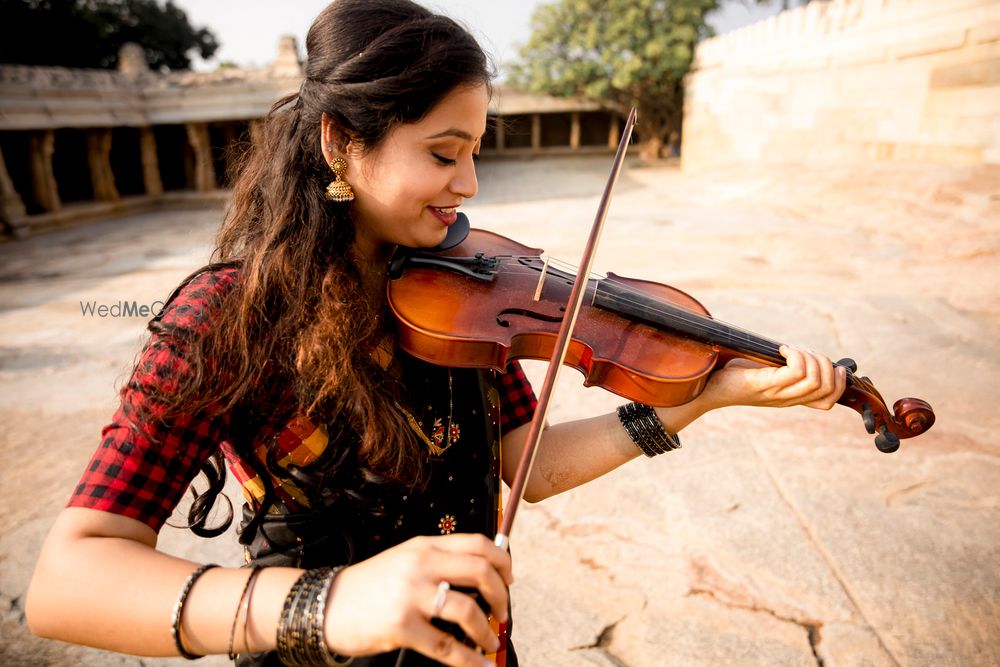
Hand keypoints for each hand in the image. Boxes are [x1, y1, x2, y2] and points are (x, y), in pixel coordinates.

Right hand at [323, 533, 512, 666]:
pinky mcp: (402, 627)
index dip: (502, 561)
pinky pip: (446, 646)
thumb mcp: (405, 560)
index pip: (478, 543)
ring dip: (487, 630)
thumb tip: (481, 575)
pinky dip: (469, 660)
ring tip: (490, 640)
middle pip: (480, 572)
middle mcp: (421, 565)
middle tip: (503, 613)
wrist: (327, 604)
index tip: (509, 579)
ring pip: (468, 610)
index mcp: (425, 546)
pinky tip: (479, 665)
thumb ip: (438, 563)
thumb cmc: (370, 586)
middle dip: (502, 597)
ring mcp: (411, 595)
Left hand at [698, 345, 846, 410]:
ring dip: (809, 357)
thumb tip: (802, 351)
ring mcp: (777, 394)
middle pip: (827, 388)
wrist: (708, 388)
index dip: (839, 382)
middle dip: (824, 363)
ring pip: (815, 379)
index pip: (829, 400)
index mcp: (791, 398)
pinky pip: (795, 371)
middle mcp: (787, 399)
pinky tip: (781, 349)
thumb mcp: (765, 372)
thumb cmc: (733, 376)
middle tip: (803, 351)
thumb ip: (783, 367)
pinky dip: (794, 354)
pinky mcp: (765, 385)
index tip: (832, 364)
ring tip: (790, 349)